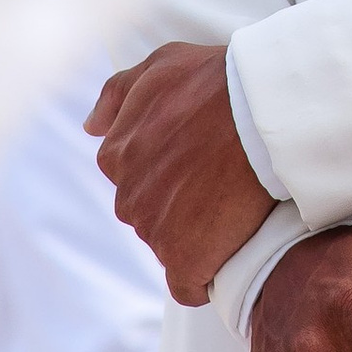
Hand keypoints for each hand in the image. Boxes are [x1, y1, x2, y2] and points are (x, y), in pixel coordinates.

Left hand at [86, 42, 271, 303]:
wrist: (262, 114)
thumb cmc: (217, 82)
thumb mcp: (161, 65)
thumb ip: (117, 95)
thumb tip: (90, 127)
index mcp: (117, 156)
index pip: (134, 177)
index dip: (170, 170)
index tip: (200, 161)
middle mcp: (128, 198)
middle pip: (151, 213)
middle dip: (180, 203)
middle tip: (222, 182)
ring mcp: (155, 233)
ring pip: (170, 245)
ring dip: (197, 235)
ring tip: (235, 209)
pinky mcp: (185, 262)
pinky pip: (188, 286)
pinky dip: (205, 276)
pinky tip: (227, 253)